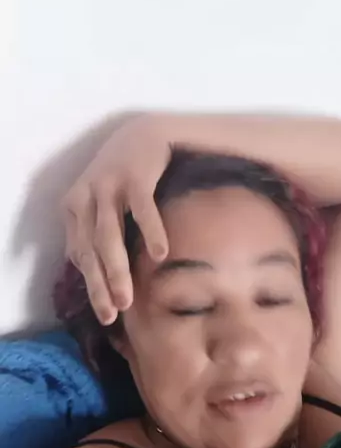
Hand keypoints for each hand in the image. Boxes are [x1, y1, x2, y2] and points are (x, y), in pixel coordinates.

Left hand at [62, 115, 168, 323]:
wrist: (145, 133)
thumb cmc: (124, 176)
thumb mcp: (101, 203)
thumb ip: (92, 232)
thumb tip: (87, 270)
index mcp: (74, 207)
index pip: (80, 254)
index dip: (91, 287)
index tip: (106, 314)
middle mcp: (85, 197)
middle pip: (91, 250)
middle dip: (101, 285)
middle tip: (113, 314)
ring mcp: (109, 186)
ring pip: (108, 235)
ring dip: (117, 269)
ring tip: (127, 297)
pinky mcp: (135, 177)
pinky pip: (142, 210)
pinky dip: (150, 232)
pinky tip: (159, 255)